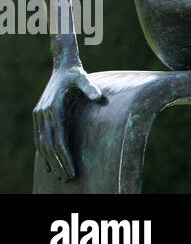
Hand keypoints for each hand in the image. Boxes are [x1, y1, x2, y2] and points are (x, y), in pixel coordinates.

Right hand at [34, 64, 104, 181]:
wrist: (63, 65)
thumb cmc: (76, 73)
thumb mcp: (83, 78)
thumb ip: (90, 88)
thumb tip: (99, 97)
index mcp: (53, 109)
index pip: (58, 140)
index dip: (64, 157)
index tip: (71, 169)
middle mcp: (43, 114)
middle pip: (49, 146)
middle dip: (58, 163)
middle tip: (67, 178)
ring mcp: (39, 115)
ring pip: (42, 144)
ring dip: (49, 160)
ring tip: (58, 175)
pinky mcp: (39, 115)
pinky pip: (40, 138)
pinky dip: (43, 151)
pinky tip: (48, 162)